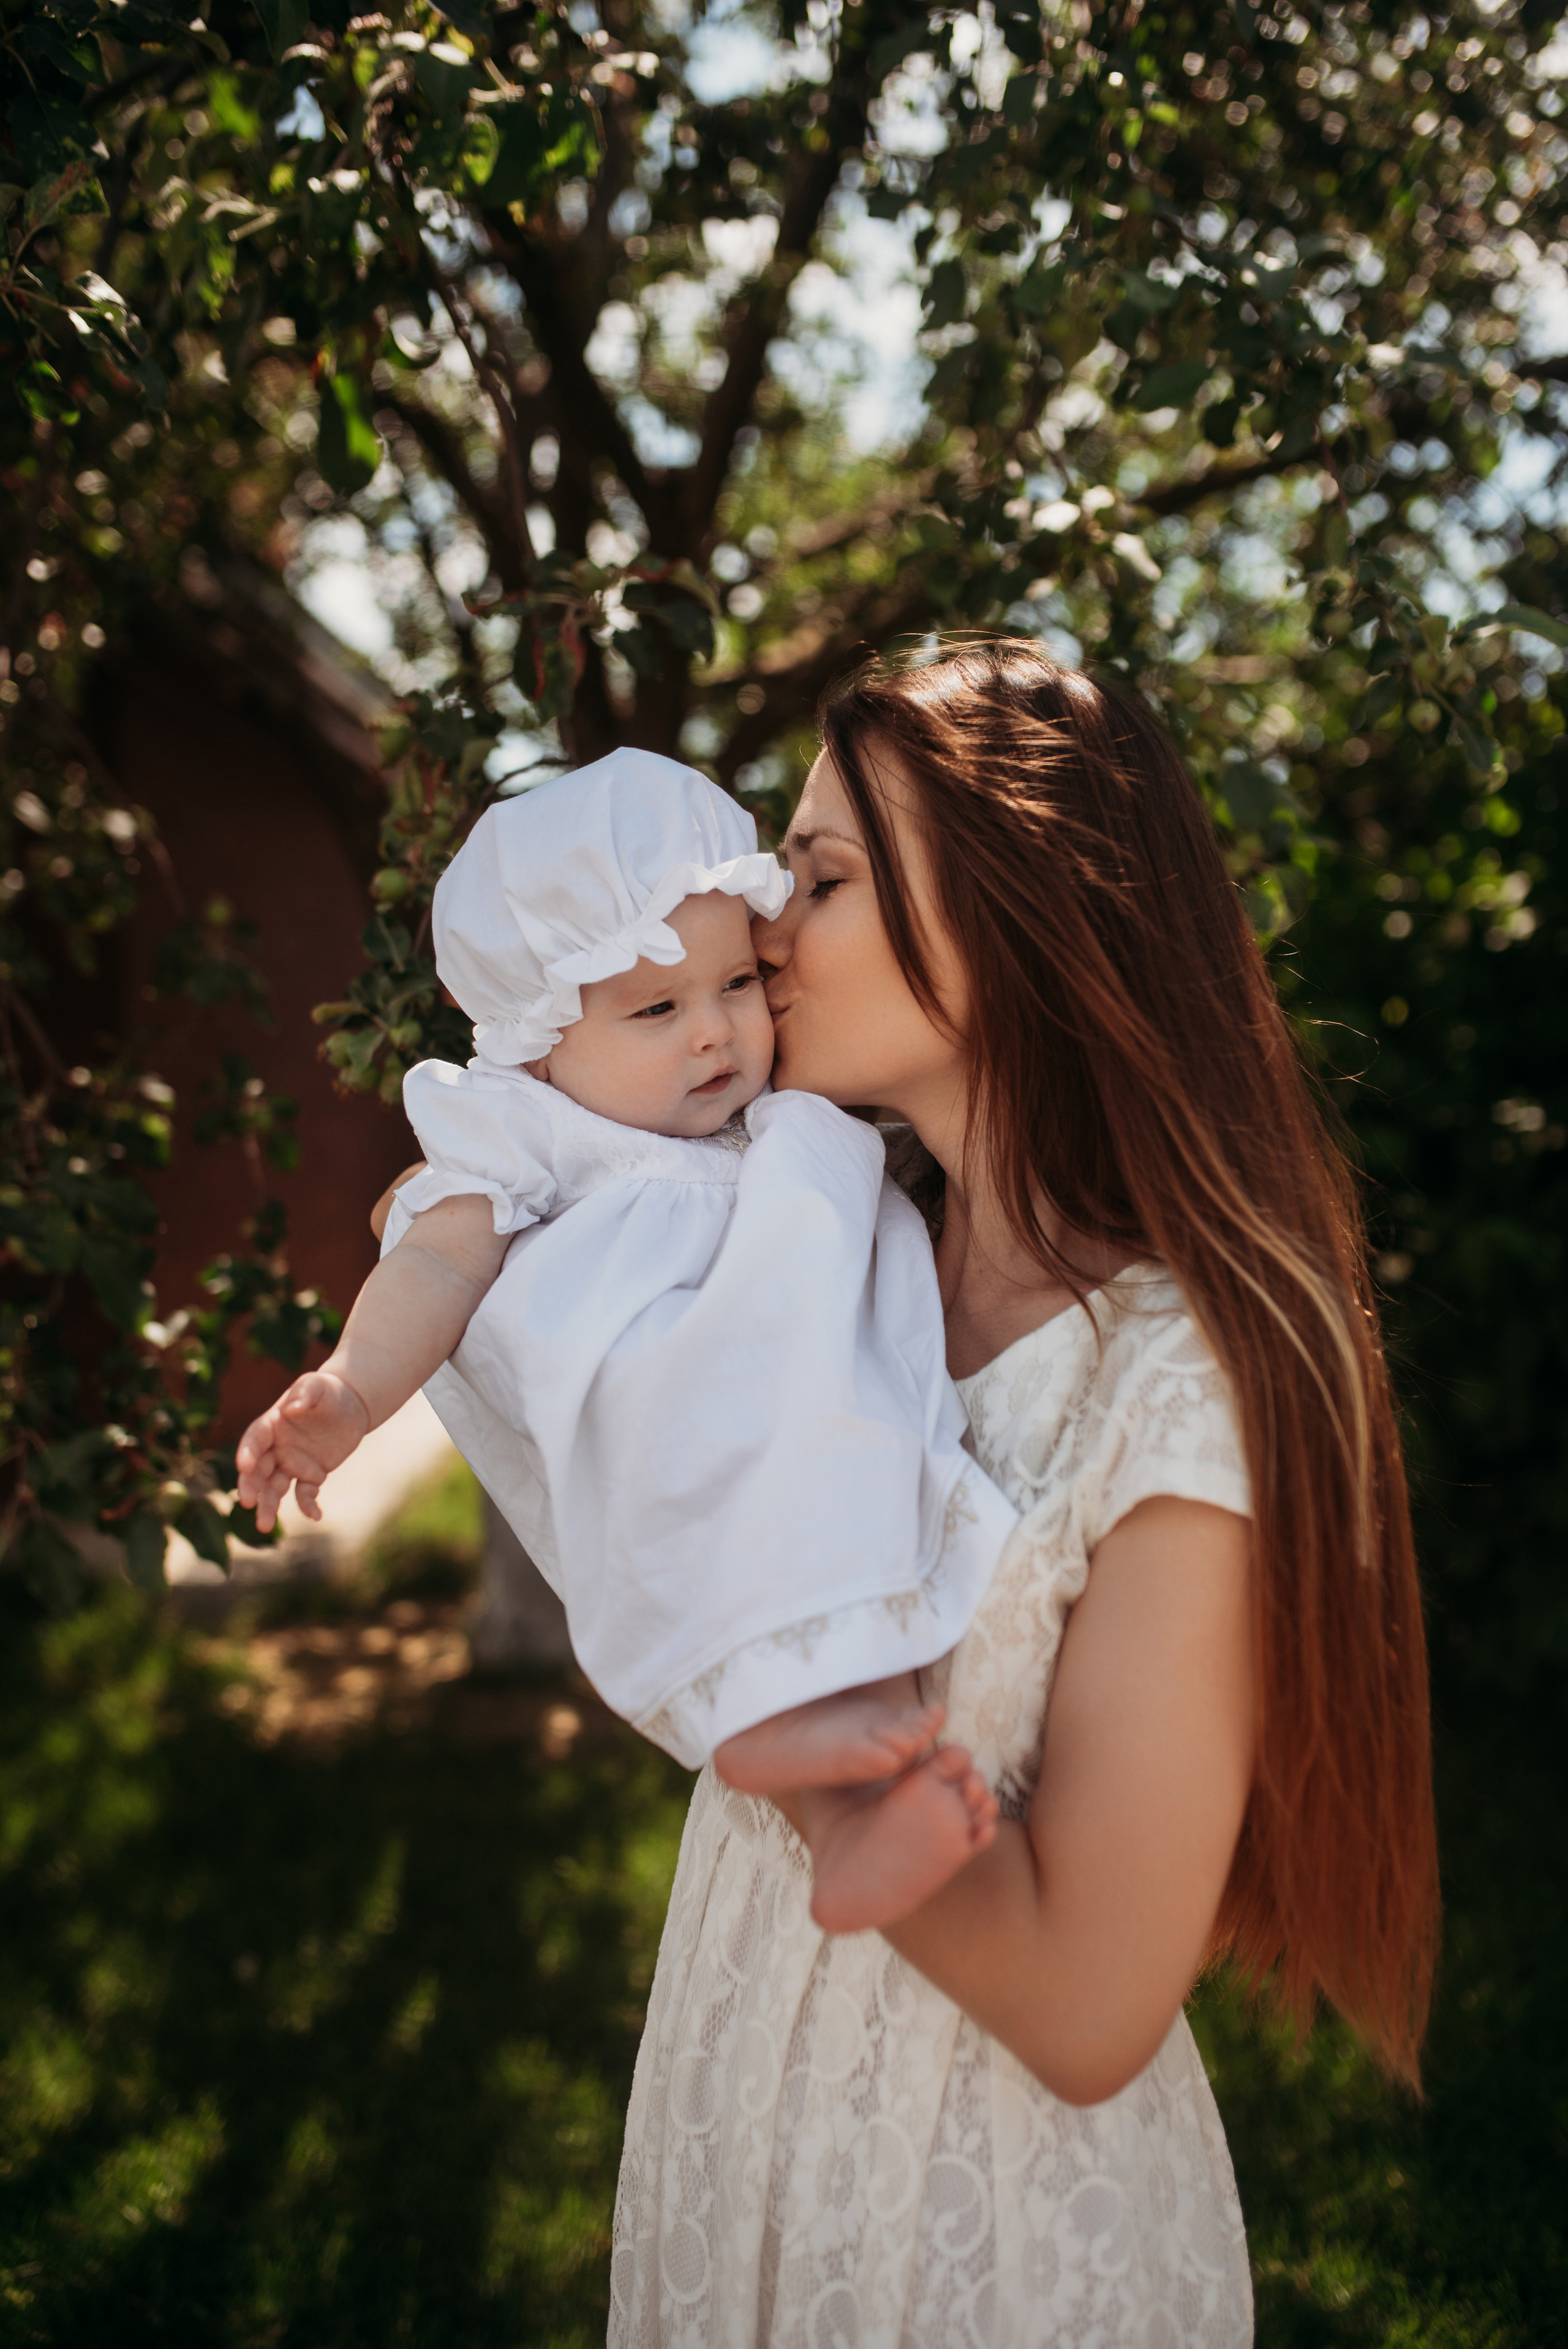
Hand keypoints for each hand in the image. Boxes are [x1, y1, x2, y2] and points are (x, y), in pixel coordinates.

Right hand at [235, 1371, 370, 1532]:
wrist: (351, 1404)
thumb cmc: (327, 1391)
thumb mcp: (316, 1385)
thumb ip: (303, 1394)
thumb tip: (290, 1408)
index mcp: (272, 1425)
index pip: (254, 1440)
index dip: (247, 1452)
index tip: (244, 1466)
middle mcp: (276, 1447)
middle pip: (258, 1470)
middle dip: (251, 1485)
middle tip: (246, 1502)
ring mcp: (292, 1463)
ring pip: (274, 1488)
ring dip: (268, 1505)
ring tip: (264, 1525)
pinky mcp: (311, 1475)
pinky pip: (305, 1494)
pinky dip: (308, 1505)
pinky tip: (316, 1515)